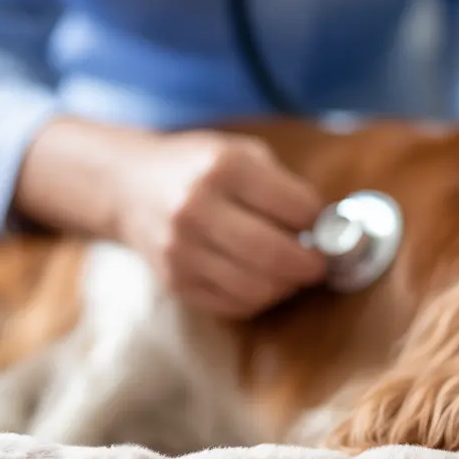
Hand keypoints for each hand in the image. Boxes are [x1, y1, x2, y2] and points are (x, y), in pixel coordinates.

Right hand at [113, 130, 327, 318]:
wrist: (129, 187)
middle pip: (276, 254)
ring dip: (286, 286)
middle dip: (311, 265)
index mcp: (224, 167)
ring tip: (290, 274)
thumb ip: (284, 185)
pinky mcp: (175, 281)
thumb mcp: (241, 153)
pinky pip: (234, 305)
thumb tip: (329, 228)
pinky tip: (262, 281)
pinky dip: (259, 299)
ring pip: (257, 288)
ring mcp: (182, 249)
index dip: (320, 222)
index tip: (324, 226)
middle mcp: (198, 207)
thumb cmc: (199, 168)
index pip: (296, 207)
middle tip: (318, 263)